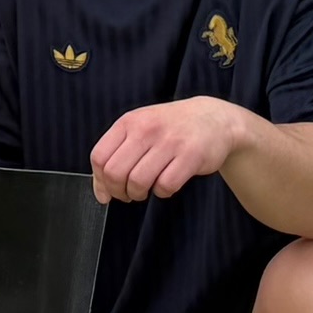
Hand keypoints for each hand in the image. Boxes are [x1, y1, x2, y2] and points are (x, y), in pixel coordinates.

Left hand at [85, 95, 253, 201]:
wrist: (213, 118)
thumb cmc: (171, 128)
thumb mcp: (139, 129)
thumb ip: (117, 155)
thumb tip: (101, 193)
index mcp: (129, 122)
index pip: (99, 157)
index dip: (100, 181)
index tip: (108, 191)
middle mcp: (147, 129)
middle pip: (115, 172)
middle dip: (119, 192)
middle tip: (128, 194)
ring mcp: (169, 142)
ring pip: (138, 182)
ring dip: (138, 194)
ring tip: (146, 190)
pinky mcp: (190, 156)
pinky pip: (165, 186)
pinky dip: (162, 192)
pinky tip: (166, 185)